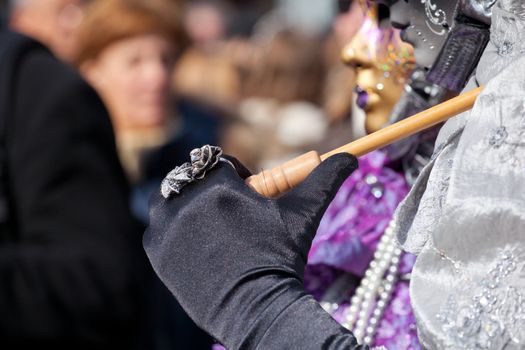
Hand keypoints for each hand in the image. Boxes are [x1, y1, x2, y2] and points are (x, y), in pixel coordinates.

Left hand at [144, 153, 364, 349]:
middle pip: (194, 179)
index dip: (236, 177)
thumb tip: (352, 158)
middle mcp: (186, 201)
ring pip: (171, 199)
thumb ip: (325, 180)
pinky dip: (174, 229)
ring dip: (187, 205)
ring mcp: (166, 227)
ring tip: (212, 228)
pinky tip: (198, 246)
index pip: (220, 162)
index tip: (249, 196)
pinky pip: (159, 226)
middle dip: (212, 190)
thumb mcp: (304, 215)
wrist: (255, 308)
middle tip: (232, 217)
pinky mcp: (155, 250)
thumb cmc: (281, 258)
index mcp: (219, 185)